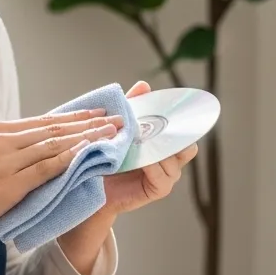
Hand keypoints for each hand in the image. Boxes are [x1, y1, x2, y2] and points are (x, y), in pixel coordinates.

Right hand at [0, 108, 124, 263]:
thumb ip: (11, 151)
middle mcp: (4, 139)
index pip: (45, 120)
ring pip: (54, 144)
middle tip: (115, 120)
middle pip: (54, 127)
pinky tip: (87, 156)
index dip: (74, 116)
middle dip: (88, 124)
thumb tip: (42, 148)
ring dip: (85, 139)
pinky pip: (46, 168)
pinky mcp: (9, 182)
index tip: (97, 113)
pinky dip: (69, 160)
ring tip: (110, 135)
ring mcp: (6, 160)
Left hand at [55, 81, 199, 274]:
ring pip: (175, 161)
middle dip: (177, 137)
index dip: (181, 121)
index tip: (174, 110)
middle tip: (162, 128)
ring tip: (145, 143)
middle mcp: (168, 158)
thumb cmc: (103, 154)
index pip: (182, 130)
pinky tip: (144, 162)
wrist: (88, 184)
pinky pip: (164, 178)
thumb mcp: (118, 127)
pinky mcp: (158, 189)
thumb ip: (132, 107)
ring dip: (160, 151)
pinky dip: (154, 167)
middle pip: (187, 146)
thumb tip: (144, 85)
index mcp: (161, 142)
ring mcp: (165, 174)